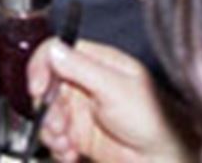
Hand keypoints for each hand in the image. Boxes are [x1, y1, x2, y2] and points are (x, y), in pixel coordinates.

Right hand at [28, 40, 194, 162]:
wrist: (163, 158)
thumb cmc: (154, 117)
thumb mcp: (116, 88)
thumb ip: (82, 68)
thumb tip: (54, 49)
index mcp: (96, 62)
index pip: (56, 53)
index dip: (41, 69)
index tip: (38, 88)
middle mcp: (85, 84)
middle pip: (46, 87)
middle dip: (46, 108)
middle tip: (58, 124)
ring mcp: (81, 111)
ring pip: (46, 115)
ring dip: (51, 131)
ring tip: (66, 142)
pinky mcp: (79, 136)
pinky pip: (54, 139)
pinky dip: (57, 147)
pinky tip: (70, 152)